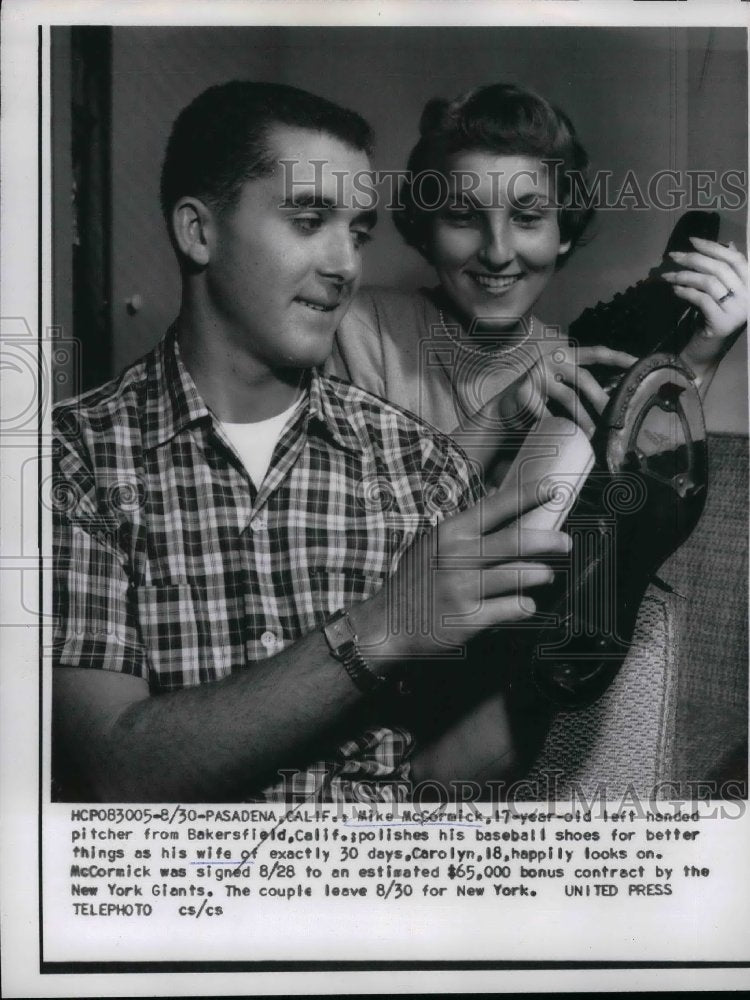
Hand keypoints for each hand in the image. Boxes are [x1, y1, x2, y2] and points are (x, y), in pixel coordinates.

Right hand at [357, 478, 570, 662]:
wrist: (389, 623)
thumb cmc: (416, 581)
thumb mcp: (433, 544)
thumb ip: (466, 528)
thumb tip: (502, 503)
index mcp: (450, 533)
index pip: (496, 507)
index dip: (528, 497)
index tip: (555, 491)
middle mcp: (457, 557)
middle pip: (516, 541)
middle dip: (549, 540)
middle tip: (566, 542)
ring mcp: (463, 588)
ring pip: (519, 576)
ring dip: (540, 575)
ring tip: (545, 575)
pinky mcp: (469, 618)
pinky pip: (512, 609)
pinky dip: (525, 606)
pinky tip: (525, 604)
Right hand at [510, 344, 637, 435]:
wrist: (502, 405)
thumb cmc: (536, 395)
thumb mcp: (557, 381)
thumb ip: (577, 382)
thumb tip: (609, 401)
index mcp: (564, 354)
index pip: (596, 352)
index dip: (618, 357)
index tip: (638, 363)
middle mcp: (551, 359)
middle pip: (585, 379)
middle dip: (602, 400)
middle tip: (614, 418)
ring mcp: (537, 373)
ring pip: (569, 397)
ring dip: (584, 418)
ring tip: (592, 433)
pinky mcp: (524, 390)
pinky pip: (546, 413)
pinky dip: (556, 425)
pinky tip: (563, 435)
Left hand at [663, 237, 747, 375]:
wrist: (710, 347)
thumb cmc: (716, 314)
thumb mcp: (724, 290)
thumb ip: (728, 268)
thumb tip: (729, 244)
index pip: (736, 259)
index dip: (714, 247)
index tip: (692, 240)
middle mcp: (749, 296)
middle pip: (720, 268)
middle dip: (694, 259)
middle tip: (672, 256)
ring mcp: (738, 310)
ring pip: (709, 283)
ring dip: (684, 276)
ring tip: (668, 275)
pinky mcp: (722, 322)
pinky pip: (701, 300)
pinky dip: (686, 292)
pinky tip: (674, 290)